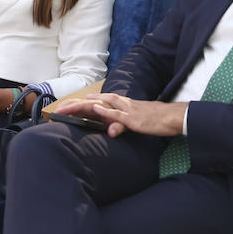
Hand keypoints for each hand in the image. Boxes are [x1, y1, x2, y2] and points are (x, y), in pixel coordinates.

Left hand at [57, 93, 185, 137]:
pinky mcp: (133, 118)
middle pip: (94, 102)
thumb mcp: (135, 123)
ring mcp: (126, 110)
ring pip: (100, 105)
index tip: (66, 109)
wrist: (173, 117)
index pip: (97, 104)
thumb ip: (122, 126)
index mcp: (121, 106)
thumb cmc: (156, 120)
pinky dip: (104, 111)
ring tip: (67, 108)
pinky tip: (93, 110)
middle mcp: (121, 104)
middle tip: (59, 109)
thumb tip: (111, 131)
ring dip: (83, 106)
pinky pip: (116, 114)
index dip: (81, 106)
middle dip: (76, 105)